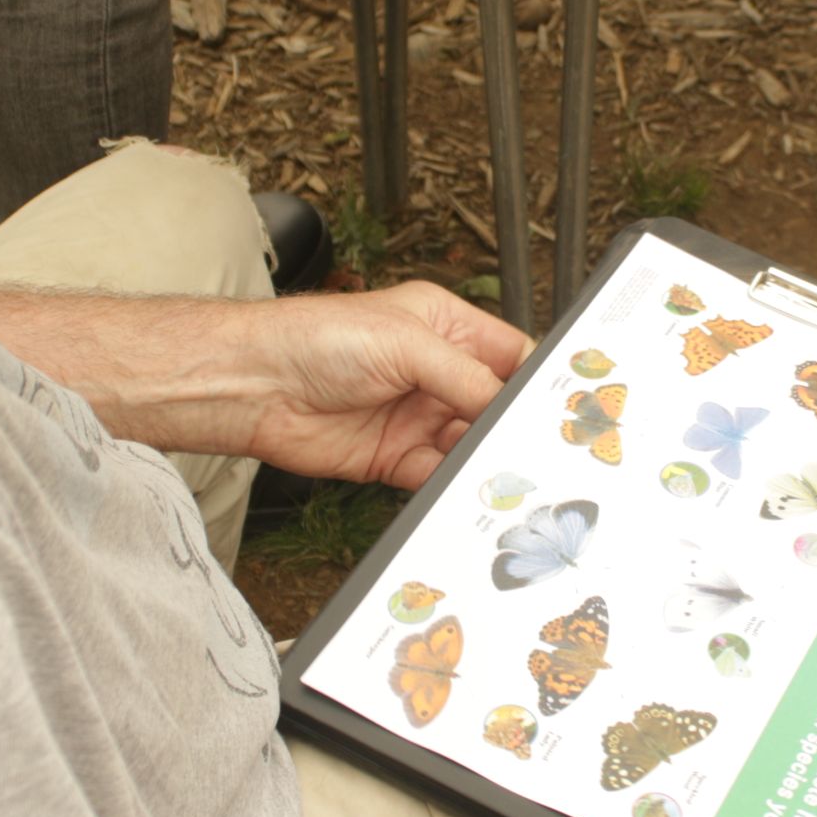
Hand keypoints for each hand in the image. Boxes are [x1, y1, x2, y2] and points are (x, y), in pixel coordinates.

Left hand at [232, 282, 531, 485]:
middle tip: (540, 450)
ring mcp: (415, 416)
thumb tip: (507, 406)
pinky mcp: (394, 457)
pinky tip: (465, 489)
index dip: (534, 381)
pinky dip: (452, 485)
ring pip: (469, 445)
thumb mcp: (406, 342)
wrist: (255, 385)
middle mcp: (434, 372)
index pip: (508, 355)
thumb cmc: (318, 338)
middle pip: (493, 406)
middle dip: (512, 427)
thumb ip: (464, 376)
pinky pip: (436, 475)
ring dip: (485, 460)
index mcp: (444, 327)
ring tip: (508, 474)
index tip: (561, 409)